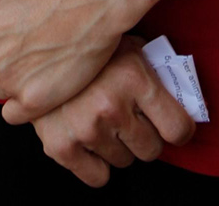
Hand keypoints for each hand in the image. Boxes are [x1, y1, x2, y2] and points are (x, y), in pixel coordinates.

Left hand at [0, 0, 122, 118]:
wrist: (93, 4)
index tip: (15, 40)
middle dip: (8, 63)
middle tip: (36, 55)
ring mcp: (7, 80)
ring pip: (2, 91)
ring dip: (18, 85)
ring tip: (45, 73)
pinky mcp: (29, 102)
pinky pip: (14, 114)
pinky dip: (27, 107)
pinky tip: (45, 92)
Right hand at [29, 37, 195, 187]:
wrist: (36, 41)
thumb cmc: (90, 45)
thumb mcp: (128, 46)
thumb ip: (154, 71)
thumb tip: (182, 96)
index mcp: (134, 77)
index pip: (178, 128)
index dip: (181, 131)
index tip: (176, 129)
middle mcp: (111, 104)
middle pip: (152, 150)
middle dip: (145, 136)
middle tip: (132, 118)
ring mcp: (85, 128)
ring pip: (124, 161)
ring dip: (119, 145)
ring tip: (104, 119)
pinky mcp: (61, 146)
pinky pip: (98, 177)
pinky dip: (96, 163)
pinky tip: (90, 138)